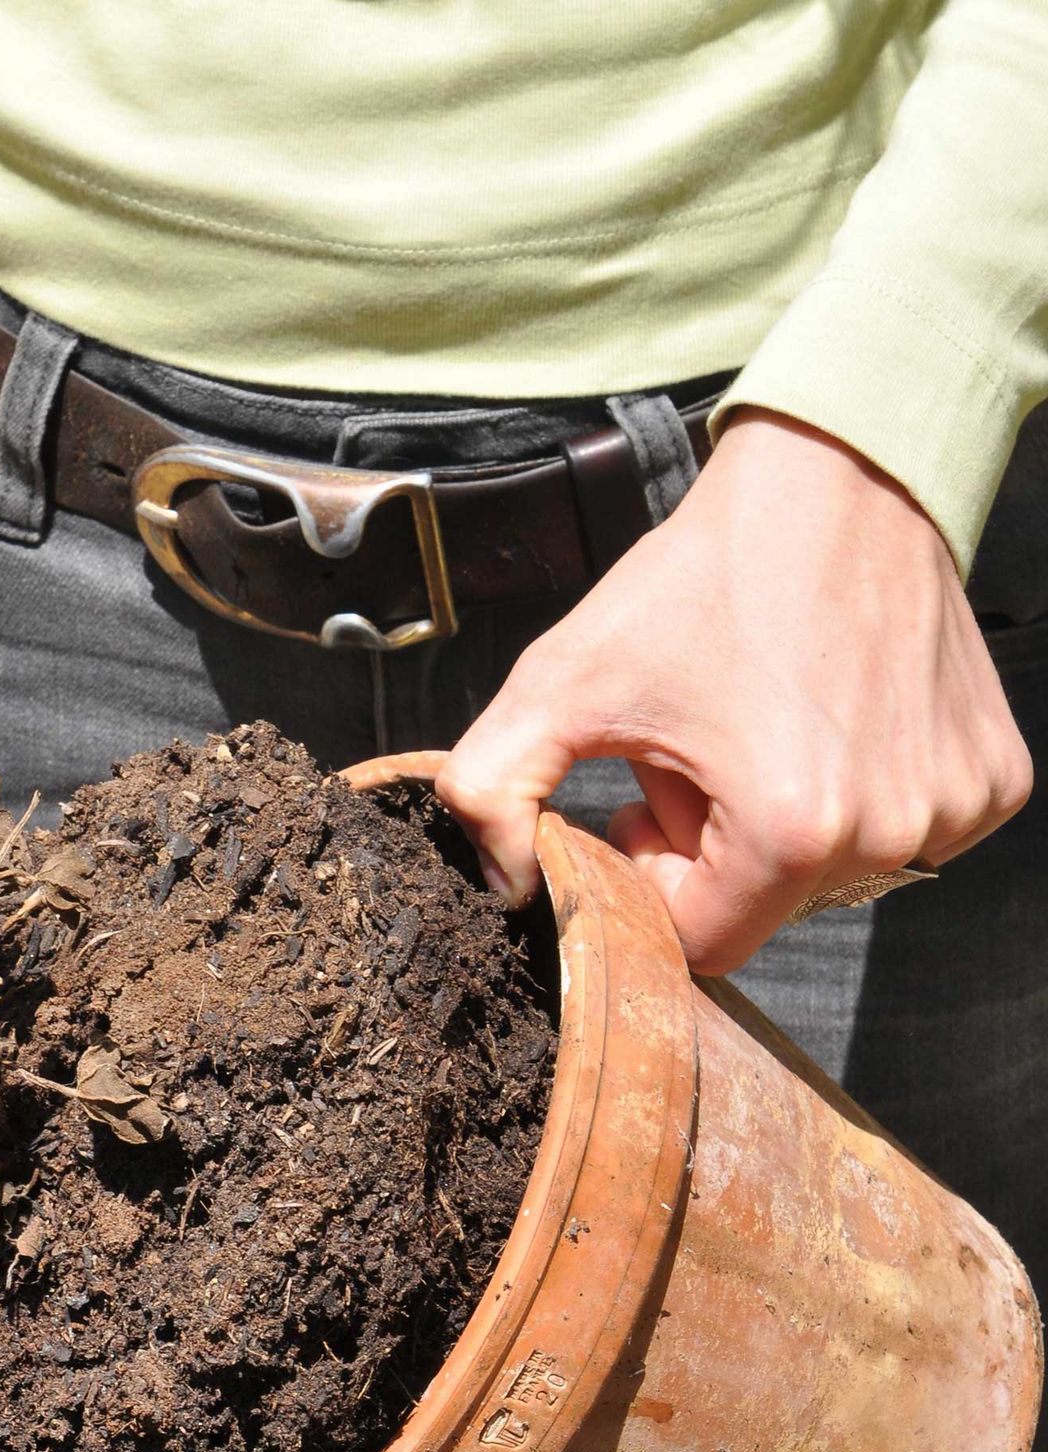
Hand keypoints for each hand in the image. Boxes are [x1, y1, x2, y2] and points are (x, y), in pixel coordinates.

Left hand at [436, 408, 1032, 974]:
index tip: (645, 803)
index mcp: (790, 833)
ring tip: (758, 724)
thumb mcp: (562, 679)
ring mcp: (952, 808)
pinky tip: (827, 717)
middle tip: (695, 750)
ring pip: (830, 875)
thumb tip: (497, 888)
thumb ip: (490, 791)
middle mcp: (888, 834)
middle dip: (714, 848)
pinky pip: (897, 832)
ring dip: (779, 823)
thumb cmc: (702, 579)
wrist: (834, 479)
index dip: (656, 879)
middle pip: (766, 907)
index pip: (703, 942)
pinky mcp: (992, 781)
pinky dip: (853, 795)